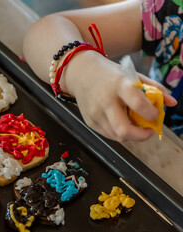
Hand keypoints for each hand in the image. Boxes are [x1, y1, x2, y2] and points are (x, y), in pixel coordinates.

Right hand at [62, 51, 176, 141]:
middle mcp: (104, 100)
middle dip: (141, 136)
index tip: (155, 114)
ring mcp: (94, 113)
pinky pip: (108, 135)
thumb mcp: (132, 75)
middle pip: (124, 130)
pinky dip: (119, 133)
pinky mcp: (89, 121)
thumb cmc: (110, 74)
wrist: (81, 73)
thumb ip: (154, 87)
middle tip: (148, 131)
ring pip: (117, 136)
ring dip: (131, 135)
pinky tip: (122, 123)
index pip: (138, 104)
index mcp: (118, 85)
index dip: (151, 113)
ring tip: (135, 126)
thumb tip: (171, 103)